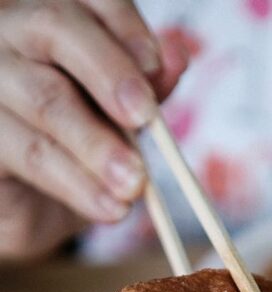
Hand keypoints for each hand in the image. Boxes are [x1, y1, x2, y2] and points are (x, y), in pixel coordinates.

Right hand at [0, 0, 187, 258]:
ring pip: (45, 98)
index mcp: (49, 17)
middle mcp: (10, 32)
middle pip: (56, 26)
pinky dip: (77, 184)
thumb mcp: (119, 120)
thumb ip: (146, 88)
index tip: (156, 66)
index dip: (124, 26)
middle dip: (110, 73)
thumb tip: (176, 55)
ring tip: (135, 185)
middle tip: (145, 118)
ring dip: (98, 144)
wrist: (29, 211)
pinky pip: (31, 154)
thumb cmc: (77, 151)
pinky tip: (111, 208)